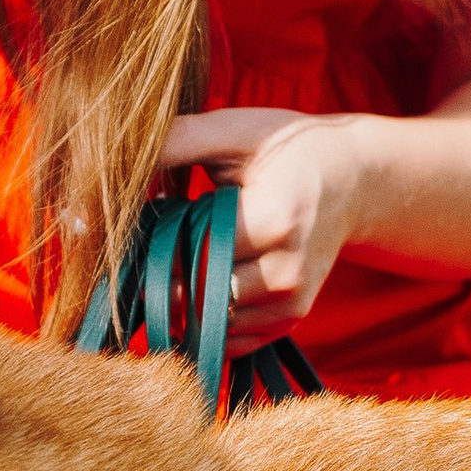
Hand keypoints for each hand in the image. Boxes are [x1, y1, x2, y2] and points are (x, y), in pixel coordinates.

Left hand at [158, 106, 369, 341]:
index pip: (194, 254)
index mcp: (276, 222)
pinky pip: (228, 339)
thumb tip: (117, 158)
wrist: (352, 179)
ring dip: (181, 296)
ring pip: (209, 322)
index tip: (147, 217)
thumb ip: (178, 141)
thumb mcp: (235, 130)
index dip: (160, 240)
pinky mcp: (289, 320)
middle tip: (154, 241)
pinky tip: (199, 278)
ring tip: (184, 252)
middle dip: (164, 273)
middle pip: (198, 295)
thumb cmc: (287, 148)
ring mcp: (291, 303)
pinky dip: (203, 316)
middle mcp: (288, 273)